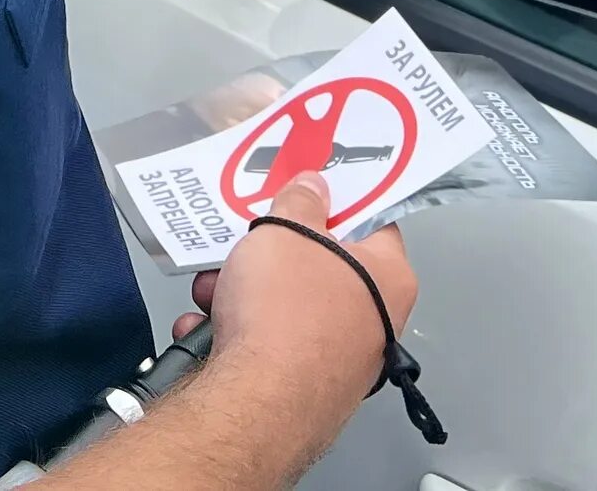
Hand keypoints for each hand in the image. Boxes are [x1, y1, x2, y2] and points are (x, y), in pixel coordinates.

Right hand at [172, 173, 415, 413]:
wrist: (255, 407)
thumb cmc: (285, 313)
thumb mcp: (285, 230)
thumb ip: (300, 202)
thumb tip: (313, 190)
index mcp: (389, 279)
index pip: (373, 222)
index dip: (338, 200)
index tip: (306, 189)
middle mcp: (374, 325)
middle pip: (319, 266)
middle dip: (270, 253)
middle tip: (245, 243)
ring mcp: (337, 363)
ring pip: (284, 307)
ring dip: (240, 293)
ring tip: (212, 290)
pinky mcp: (299, 392)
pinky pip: (265, 345)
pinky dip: (232, 333)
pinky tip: (207, 330)